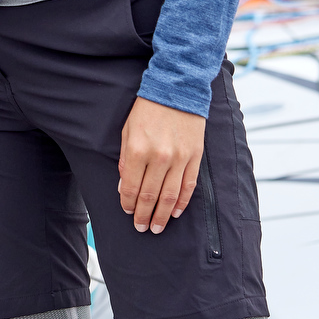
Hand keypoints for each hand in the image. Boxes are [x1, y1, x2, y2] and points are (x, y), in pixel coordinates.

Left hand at [118, 95, 204, 234]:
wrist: (176, 90)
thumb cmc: (147, 109)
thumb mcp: (127, 130)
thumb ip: (126, 159)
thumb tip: (124, 186)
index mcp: (138, 150)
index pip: (131, 187)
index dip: (129, 204)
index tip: (127, 212)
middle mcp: (159, 157)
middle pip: (150, 196)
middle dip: (144, 215)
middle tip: (141, 228)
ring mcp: (179, 158)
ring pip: (170, 196)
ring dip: (162, 215)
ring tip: (157, 227)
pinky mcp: (194, 157)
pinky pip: (188, 186)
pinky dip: (181, 202)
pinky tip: (175, 212)